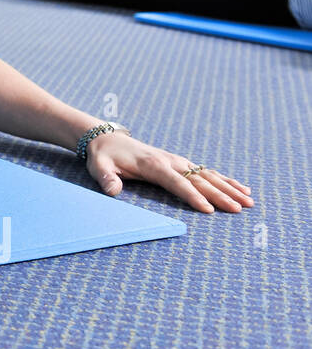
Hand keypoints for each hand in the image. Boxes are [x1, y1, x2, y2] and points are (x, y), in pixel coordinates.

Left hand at [84, 130, 252, 213]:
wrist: (106, 139)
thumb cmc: (103, 157)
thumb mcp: (98, 167)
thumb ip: (106, 179)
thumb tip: (112, 191)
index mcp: (152, 164)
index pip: (176, 182)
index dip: (192, 196)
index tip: (208, 209)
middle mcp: (169, 161)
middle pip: (199, 180)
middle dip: (220, 195)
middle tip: (239, 209)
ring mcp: (177, 161)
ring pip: (208, 175)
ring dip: (229, 188)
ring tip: (249, 201)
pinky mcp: (180, 163)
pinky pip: (206, 172)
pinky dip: (225, 180)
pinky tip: (241, 189)